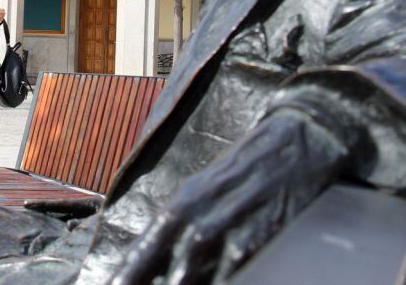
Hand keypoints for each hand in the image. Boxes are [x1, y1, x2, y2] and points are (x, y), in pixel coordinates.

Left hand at [109, 113, 345, 284]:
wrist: (293, 144)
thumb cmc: (244, 175)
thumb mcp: (202, 196)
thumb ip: (177, 234)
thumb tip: (156, 269)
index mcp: (175, 210)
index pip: (136, 260)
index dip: (123, 281)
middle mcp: (191, 222)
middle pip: (160, 278)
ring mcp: (222, 234)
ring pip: (188, 281)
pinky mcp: (254, 244)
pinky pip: (229, 279)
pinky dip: (222, 283)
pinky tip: (223, 284)